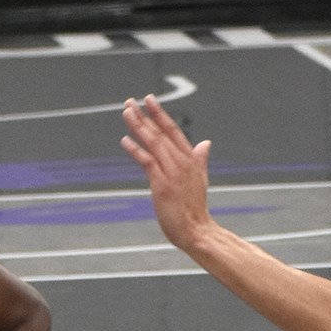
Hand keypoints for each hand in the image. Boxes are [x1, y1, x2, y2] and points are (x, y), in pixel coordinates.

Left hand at [120, 95, 213, 252]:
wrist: (197, 231)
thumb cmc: (195, 209)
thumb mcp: (200, 179)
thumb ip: (200, 159)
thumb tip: (205, 142)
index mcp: (191, 159)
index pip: (173, 131)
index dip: (160, 114)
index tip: (149, 100)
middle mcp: (182, 162)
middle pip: (161, 133)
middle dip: (144, 116)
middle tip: (129, 102)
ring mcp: (172, 172)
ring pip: (154, 143)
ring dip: (138, 126)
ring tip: (126, 112)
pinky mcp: (162, 184)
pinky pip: (148, 162)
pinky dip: (136, 150)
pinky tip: (125, 140)